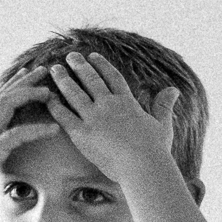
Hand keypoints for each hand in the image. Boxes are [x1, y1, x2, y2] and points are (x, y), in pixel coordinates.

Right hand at [0, 66, 60, 203]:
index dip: (12, 84)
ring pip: (7, 104)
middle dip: (25, 80)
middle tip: (43, 69)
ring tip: (48, 92)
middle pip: (4, 94)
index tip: (25, 72)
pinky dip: (37, 130)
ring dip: (29, 94)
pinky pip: (17, 134)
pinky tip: (53, 129)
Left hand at [44, 51, 178, 182]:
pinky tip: (47, 96)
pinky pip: (64, 115)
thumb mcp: (162, 124)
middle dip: (79, 66)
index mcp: (127, 102)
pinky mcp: (82, 133)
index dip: (102, 65)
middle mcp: (109, 105)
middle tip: (69, 56)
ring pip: (74, 93)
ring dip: (63, 79)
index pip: (113, 77)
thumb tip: (173, 89)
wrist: (143, 166)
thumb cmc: (155, 150)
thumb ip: (163, 105)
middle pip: (91, 79)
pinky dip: (55, 105)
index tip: (93, 56)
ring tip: (54, 69)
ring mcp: (94, 118)